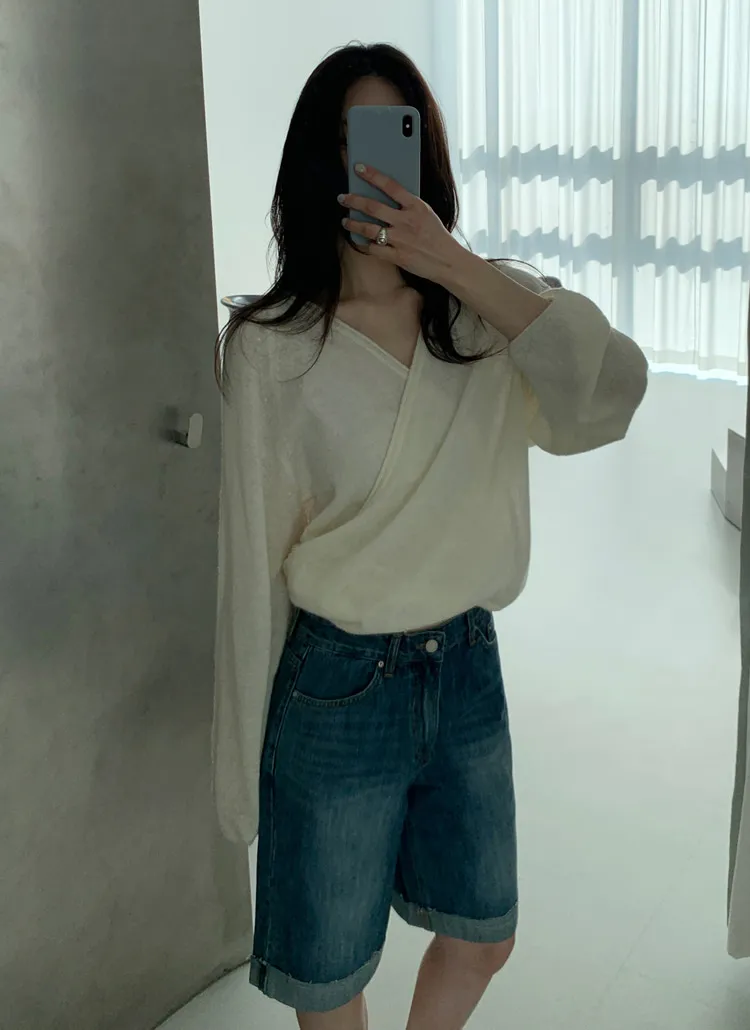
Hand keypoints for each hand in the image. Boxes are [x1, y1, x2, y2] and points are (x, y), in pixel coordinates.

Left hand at [338, 163, 463, 283]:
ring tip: (345, 221)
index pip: (390, 185)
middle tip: (342, 197)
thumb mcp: (426, 213)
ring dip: (353, 224)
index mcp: (415, 206)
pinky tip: (359, 241)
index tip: (358, 168)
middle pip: (373, 207)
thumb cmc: (436, 236)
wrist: (448, 261)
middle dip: (354, 200)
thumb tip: (385, 197)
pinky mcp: (397, 256)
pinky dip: (364, 244)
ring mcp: (401, 239)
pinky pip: (374, 249)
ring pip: (369, 229)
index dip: (372, 175)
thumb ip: (408, 205)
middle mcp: (406, 221)